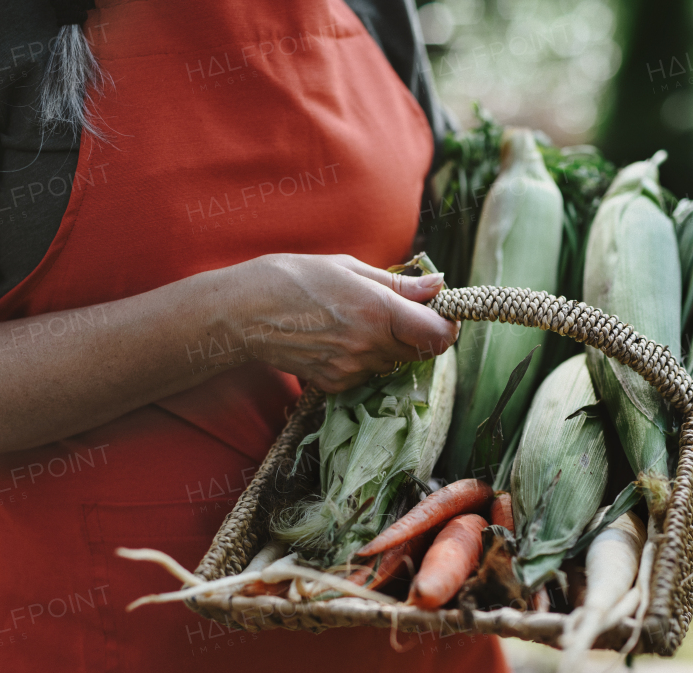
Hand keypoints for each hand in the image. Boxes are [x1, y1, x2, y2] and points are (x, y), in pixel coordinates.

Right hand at [233, 254, 458, 392]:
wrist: (245, 312)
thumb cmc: (295, 278)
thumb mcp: (349, 268)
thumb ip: (399, 284)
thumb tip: (437, 286)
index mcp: (379, 311)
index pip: (439, 335)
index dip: (447, 324)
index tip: (440, 312)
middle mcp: (370, 346)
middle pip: (420, 351)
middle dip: (416, 333)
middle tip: (395, 311)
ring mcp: (352, 370)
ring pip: (392, 363)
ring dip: (388, 345)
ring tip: (356, 321)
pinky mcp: (335, 384)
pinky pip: (366, 374)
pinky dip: (362, 359)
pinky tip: (337, 338)